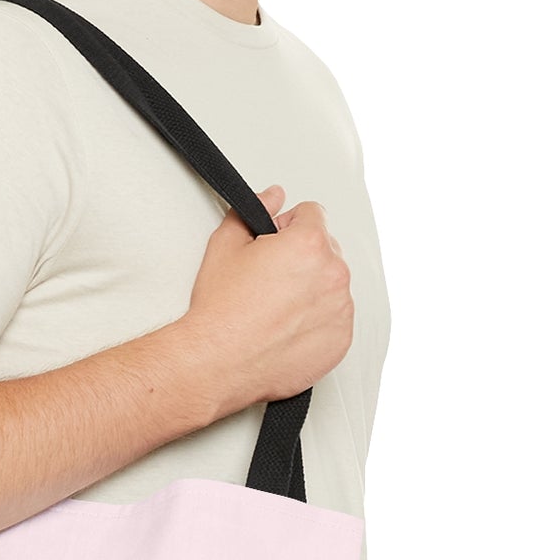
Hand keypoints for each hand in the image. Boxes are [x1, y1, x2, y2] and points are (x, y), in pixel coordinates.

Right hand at [183, 181, 354, 414]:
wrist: (218, 362)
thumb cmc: (221, 310)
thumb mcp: (225, 244)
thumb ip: (255, 209)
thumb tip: (273, 196)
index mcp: (310, 244)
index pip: (313, 213)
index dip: (287, 226)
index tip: (272, 246)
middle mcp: (333, 274)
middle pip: (326, 248)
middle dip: (303, 257)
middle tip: (269, 280)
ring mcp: (341, 310)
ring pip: (332, 284)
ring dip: (312, 288)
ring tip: (275, 307)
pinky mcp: (341, 340)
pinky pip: (336, 318)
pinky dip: (317, 320)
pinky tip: (286, 327)